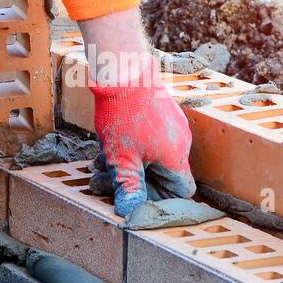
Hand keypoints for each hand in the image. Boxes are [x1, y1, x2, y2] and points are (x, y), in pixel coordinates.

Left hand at [80, 8, 194, 218]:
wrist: (125, 71)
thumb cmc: (124, 116)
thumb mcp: (122, 159)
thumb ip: (129, 187)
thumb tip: (130, 212)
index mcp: (176, 158)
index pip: (182, 191)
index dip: (161, 199)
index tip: (137, 197)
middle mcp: (180, 142)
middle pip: (163, 174)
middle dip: (133, 180)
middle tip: (106, 181)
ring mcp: (173, 125)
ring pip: (152, 156)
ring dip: (128, 163)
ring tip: (100, 162)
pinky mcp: (163, 111)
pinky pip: (151, 138)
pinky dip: (132, 146)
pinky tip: (107, 145)